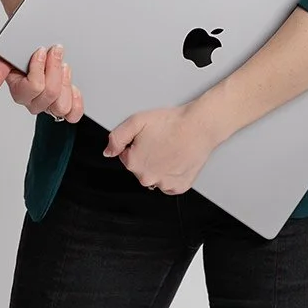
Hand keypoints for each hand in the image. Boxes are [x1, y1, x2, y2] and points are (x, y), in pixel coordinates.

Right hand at [0, 42, 84, 123]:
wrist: (35, 44)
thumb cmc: (20, 52)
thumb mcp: (5, 57)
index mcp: (19, 92)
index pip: (33, 87)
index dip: (39, 67)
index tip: (40, 50)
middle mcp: (34, 101)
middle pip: (49, 95)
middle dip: (54, 69)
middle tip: (55, 52)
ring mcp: (50, 104)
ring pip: (61, 106)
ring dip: (65, 82)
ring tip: (63, 66)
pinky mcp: (65, 103)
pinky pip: (73, 114)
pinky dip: (76, 102)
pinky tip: (73, 87)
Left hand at [102, 101, 221, 192]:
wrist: (198, 127)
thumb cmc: (171, 123)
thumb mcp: (136, 121)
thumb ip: (116, 137)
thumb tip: (108, 152)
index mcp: (134, 163)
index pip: (126, 157)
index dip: (137, 145)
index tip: (148, 138)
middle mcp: (147, 177)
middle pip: (141, 169)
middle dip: (148, 157)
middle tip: (161, 142)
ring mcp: (164, 184)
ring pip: (155, 177)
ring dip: (160, 167)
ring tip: (170, 150)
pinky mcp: (179, 187)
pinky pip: (170, 185)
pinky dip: (172, 175)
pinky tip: (177, 161)